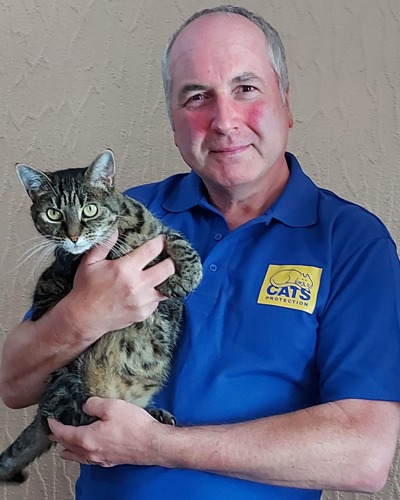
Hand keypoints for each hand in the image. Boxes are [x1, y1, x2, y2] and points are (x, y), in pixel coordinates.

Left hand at [48, 397, 165, 466]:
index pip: (64, 433)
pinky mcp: (111, 461)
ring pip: (78, 456)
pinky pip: (89, 460)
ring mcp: (101, 459)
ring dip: (69, 449)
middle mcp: (91, 452)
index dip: (54, 426)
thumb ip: (94, 404)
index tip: (49, 420)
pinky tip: (86, 453)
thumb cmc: (134, 426)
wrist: (152, 443)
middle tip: (53, 432)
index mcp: (87, 438)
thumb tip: (86, 405)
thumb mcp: (112, 406)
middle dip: (59, 438)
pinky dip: (82, 455)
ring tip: (64, 447)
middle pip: (68, 446)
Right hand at [66, 232, 175, 339]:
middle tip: (171, 256)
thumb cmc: (86, 288)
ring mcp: (142, 301)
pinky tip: (149, 289)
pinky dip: (155, 294)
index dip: (161, 242)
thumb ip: (104, 244)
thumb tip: (115, 229)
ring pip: (168, 287)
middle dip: (172, 260)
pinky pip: (157, 301)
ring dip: (167, 279)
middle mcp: (137, 285)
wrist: (83, 318)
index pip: (152, 250)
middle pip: (169, 269)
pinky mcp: (144, 313)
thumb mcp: (90, 262)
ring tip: (164, 273)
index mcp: (125, 269)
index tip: (164, 240)